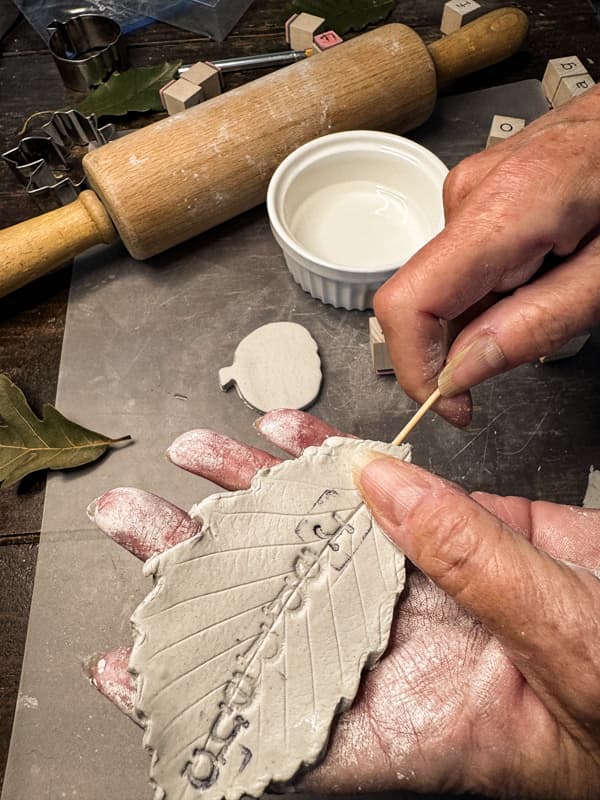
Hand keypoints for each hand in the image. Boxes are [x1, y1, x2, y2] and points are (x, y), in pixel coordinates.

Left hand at [89, 411, 599, 798]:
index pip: (281, 717)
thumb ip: (469, 563)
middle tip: (136, 524)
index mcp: (412, 714)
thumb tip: (378, 487)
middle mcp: (396, 646)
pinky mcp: (455, 528)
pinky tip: (286, 432)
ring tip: (194, 457)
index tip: (129, 668)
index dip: (202, 697)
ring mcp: (420, 580)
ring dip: (253, 493)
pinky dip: (332, 455)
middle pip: (275, 607)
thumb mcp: (559, 642)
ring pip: (317, 534)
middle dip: (200, 567)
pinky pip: (380, 489)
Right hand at [374, 85, 599, 425]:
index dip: (417, 368)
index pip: (408, 304)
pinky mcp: (476, 194)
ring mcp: (468, 191)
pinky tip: (542, 267)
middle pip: (425, 301)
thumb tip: (460, 372)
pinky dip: (494, 286)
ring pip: (445, 286)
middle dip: (468, 339)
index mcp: (501, 211)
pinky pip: (461, 262)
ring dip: (488, 311)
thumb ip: (534, 326)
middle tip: (538, 332)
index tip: (452, 401)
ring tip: (555, 283)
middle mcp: (468, 196)